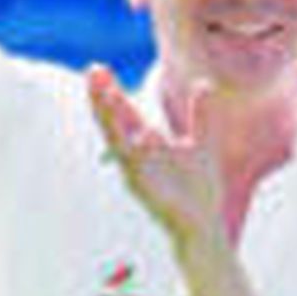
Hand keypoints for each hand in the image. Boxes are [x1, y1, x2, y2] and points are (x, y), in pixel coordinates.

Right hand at [87, 65, 225, 249]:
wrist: (204, 227)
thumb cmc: (199, 190)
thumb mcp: (203, 145)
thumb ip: (202, 116)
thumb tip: (204, 84)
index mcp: (147, 145)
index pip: (123, 113)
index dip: (110, 92)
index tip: (97, 68)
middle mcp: (136, 157)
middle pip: (114, 122)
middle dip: (102, 98)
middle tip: (92, 70)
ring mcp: (138, 172)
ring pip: (120, 140)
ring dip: (110, 116)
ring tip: (105, 92)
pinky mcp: (145, 189)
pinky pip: (138, 166)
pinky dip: (138, 149)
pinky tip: (142, 133)